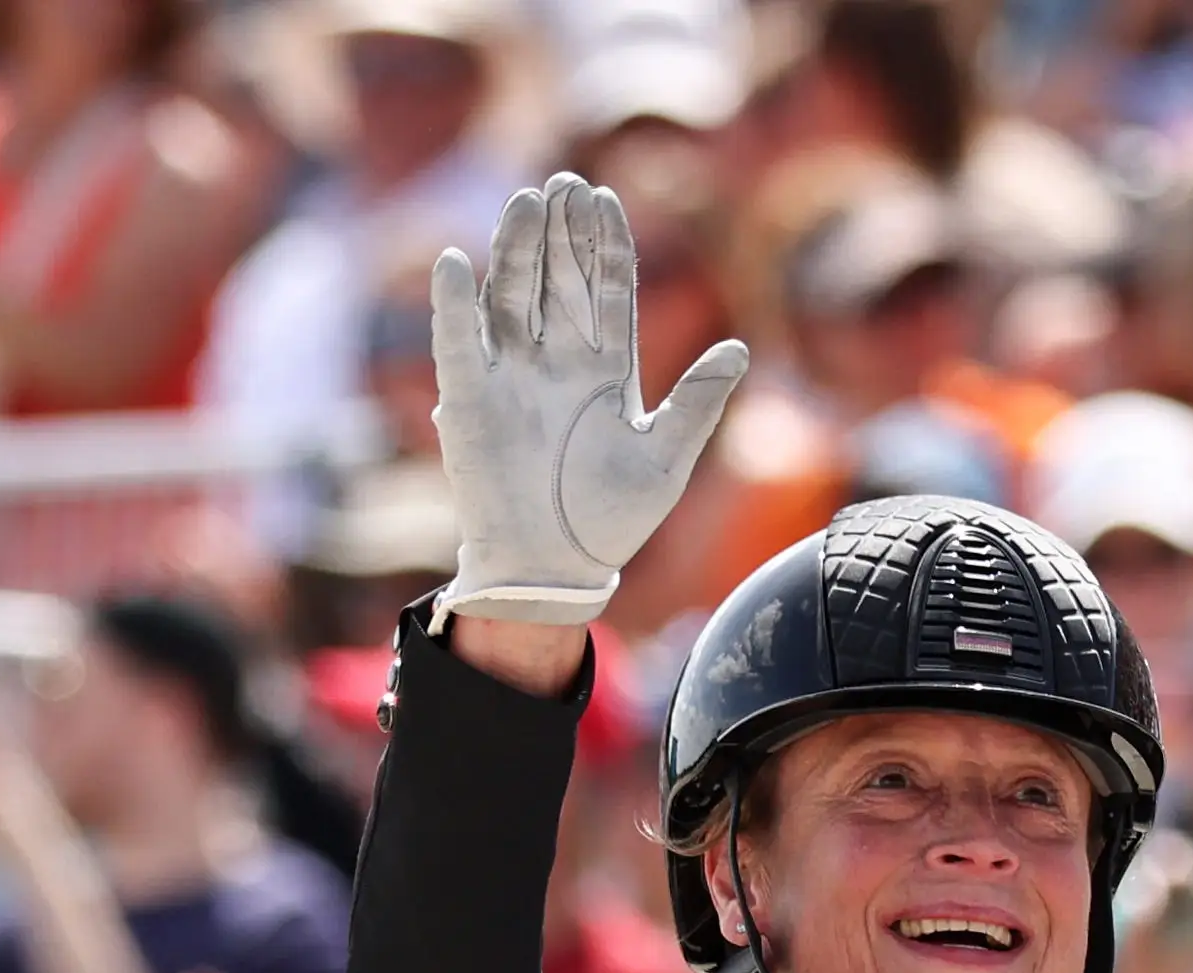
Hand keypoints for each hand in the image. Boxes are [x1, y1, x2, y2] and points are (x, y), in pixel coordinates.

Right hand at [430, 176, 751, 627]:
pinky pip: (457, 340)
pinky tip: (455, 264)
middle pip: (560, 277)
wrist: (551, 570)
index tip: (605, 199)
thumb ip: (697, 403)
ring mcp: (510, 375)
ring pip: (511, 293)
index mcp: (606, 370)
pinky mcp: (468, 398)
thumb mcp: (665, 462)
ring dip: (515, 248)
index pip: (608, 290)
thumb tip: (740, 348)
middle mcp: (557, 362)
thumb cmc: (610, 522)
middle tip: (565, 182)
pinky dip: (452, 304)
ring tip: (526, 202)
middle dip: (562, 231)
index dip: (606, 245)